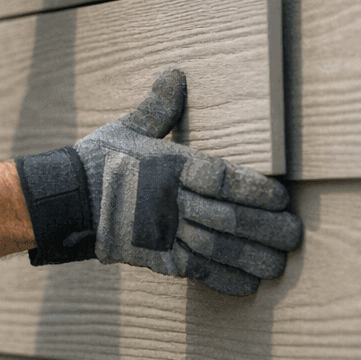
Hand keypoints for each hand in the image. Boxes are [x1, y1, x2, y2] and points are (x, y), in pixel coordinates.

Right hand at [16, 69, 301, 295]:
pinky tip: (249, 286)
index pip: (225, 180)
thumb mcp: (128, 128)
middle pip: (230, 219)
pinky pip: (198, 273)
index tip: (283, 198)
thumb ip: (159, 106)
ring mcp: (165, 233)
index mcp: (172, 167)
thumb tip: (175, 73)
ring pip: (219, 250)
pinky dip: (226, 281)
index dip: (257, 191)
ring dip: (254, 259)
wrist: (64, 201)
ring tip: (280, 264)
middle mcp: (173, 202)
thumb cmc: (100, 160)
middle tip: (296, 235)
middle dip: (267, 229)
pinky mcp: (156, 259)